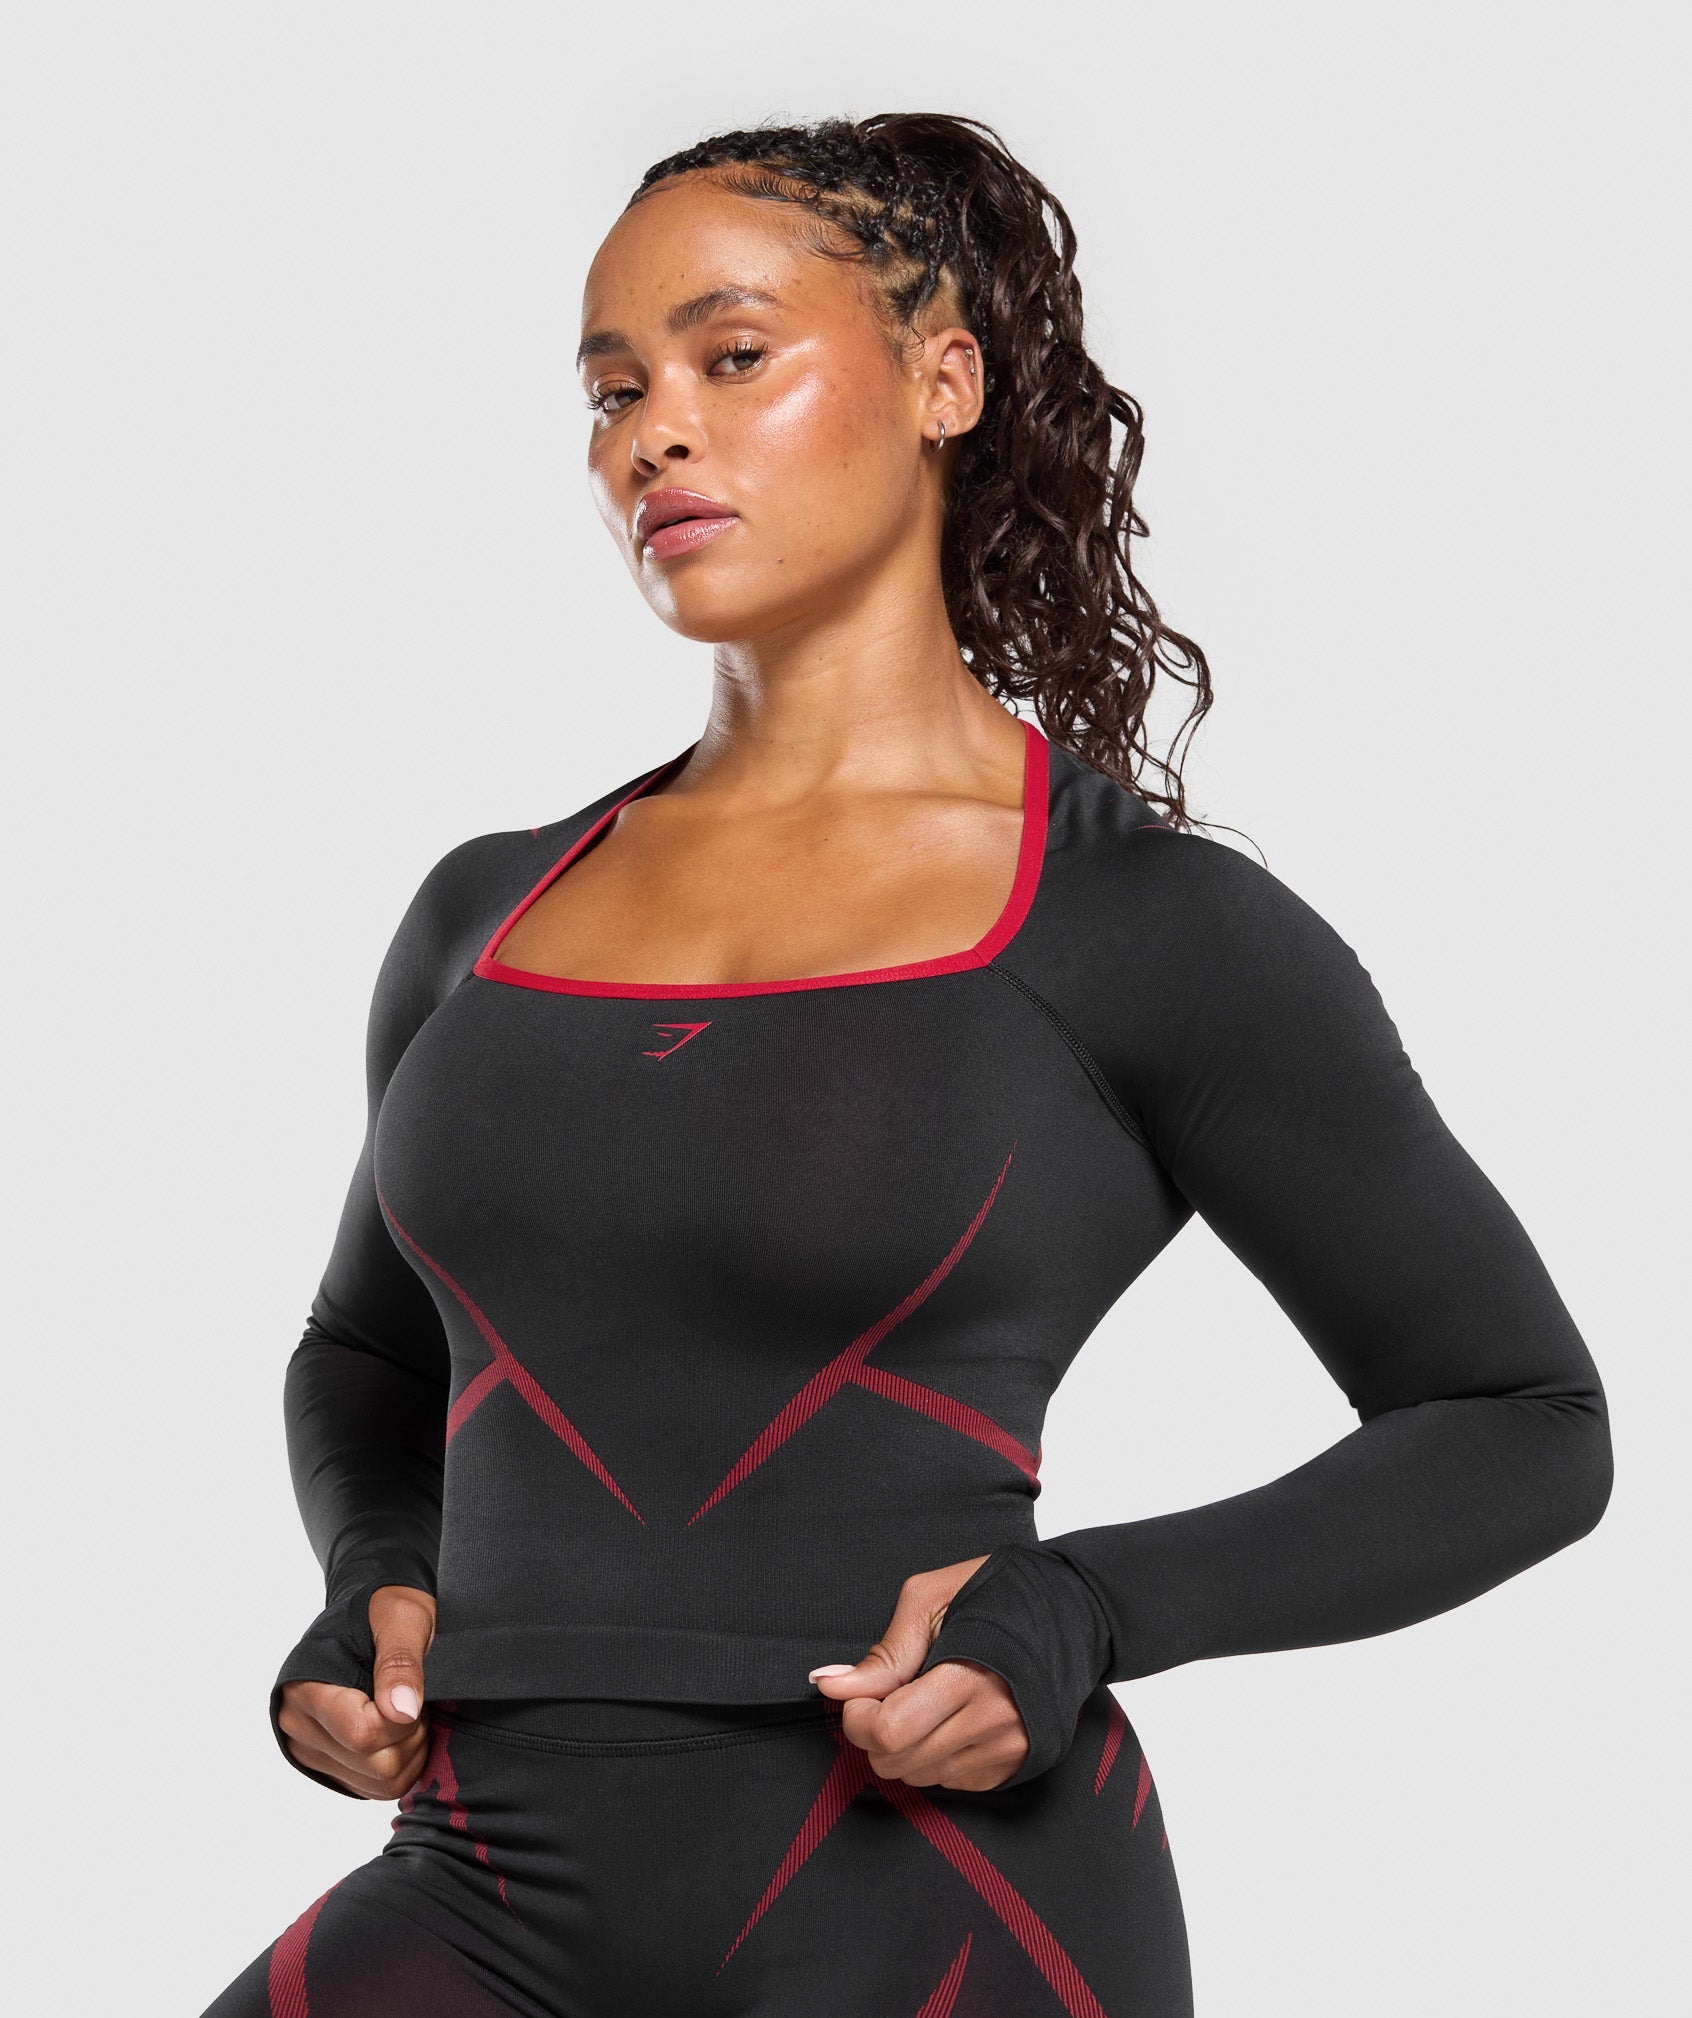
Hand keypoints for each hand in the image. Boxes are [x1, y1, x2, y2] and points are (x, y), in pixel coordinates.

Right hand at [277, 1584, 435, 1798]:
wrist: (370, 1615)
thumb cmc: (384, 1610)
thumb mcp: (402, 1619)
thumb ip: (401, 1663)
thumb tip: (403, 1711)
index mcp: (306, 1687)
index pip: (360, 1732)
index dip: (401, 1720)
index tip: (412, 1693)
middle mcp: (298, 1726)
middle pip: (373, 1763)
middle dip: (409, 1735)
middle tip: (412, 1699)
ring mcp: (311, 1752)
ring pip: (380, 1782)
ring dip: (409, 1751)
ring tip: (405, 1712)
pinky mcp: (330, 1768)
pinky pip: (377, 1789)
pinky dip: (402, 1765)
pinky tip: (399, 1731)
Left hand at [808, 1557, 1028, 1791]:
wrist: (1068, 1612)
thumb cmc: (997, 1594)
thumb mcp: (929, 1601)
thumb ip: (883, 1654)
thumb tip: (832, 1685)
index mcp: (970, 1675)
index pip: (890, 1730)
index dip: (859, 1718)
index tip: (859, 1697)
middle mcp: (992, 1721)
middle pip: (897, 1762)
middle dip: (875, 1734)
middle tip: (887, 1697)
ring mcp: (1006, 1749)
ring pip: (919, 1776)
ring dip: (905, 1747)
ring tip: (923, 1704)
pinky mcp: (1014, 1766)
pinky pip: (949, 1782)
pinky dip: (935, 1756)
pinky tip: (949, 1719)